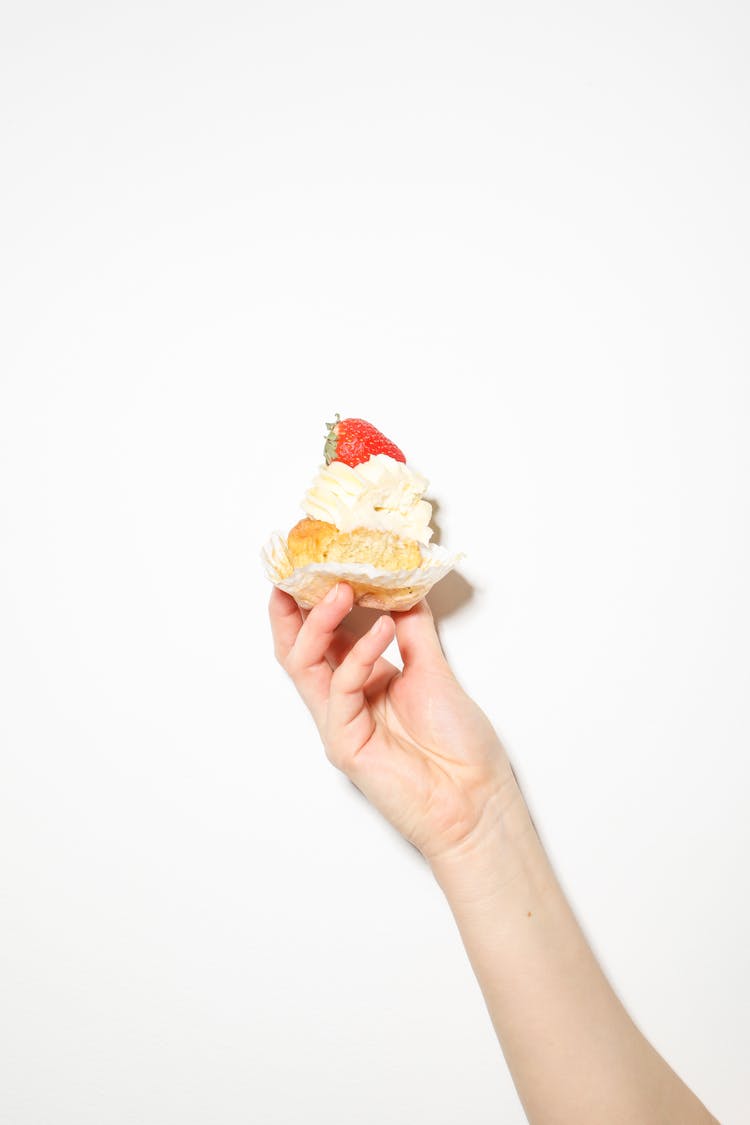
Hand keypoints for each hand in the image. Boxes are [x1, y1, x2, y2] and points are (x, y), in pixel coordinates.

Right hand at [269, 582, 520, 866]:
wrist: (477, 799)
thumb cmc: (460, 745)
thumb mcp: (435, 671)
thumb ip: (414, 630)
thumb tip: (403, 587)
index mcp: (361, 682)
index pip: (324, 636)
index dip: (313, 601)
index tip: (314, 564)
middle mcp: (344, 701)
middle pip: (297, 649)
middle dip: (293, 608)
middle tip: (299, 570)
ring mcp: (340, 723)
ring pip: (304, 665)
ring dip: (319, 622)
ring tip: (343, 589)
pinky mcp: (346, 744)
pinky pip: (341, 690)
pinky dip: (359, 656)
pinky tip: (384, 631)